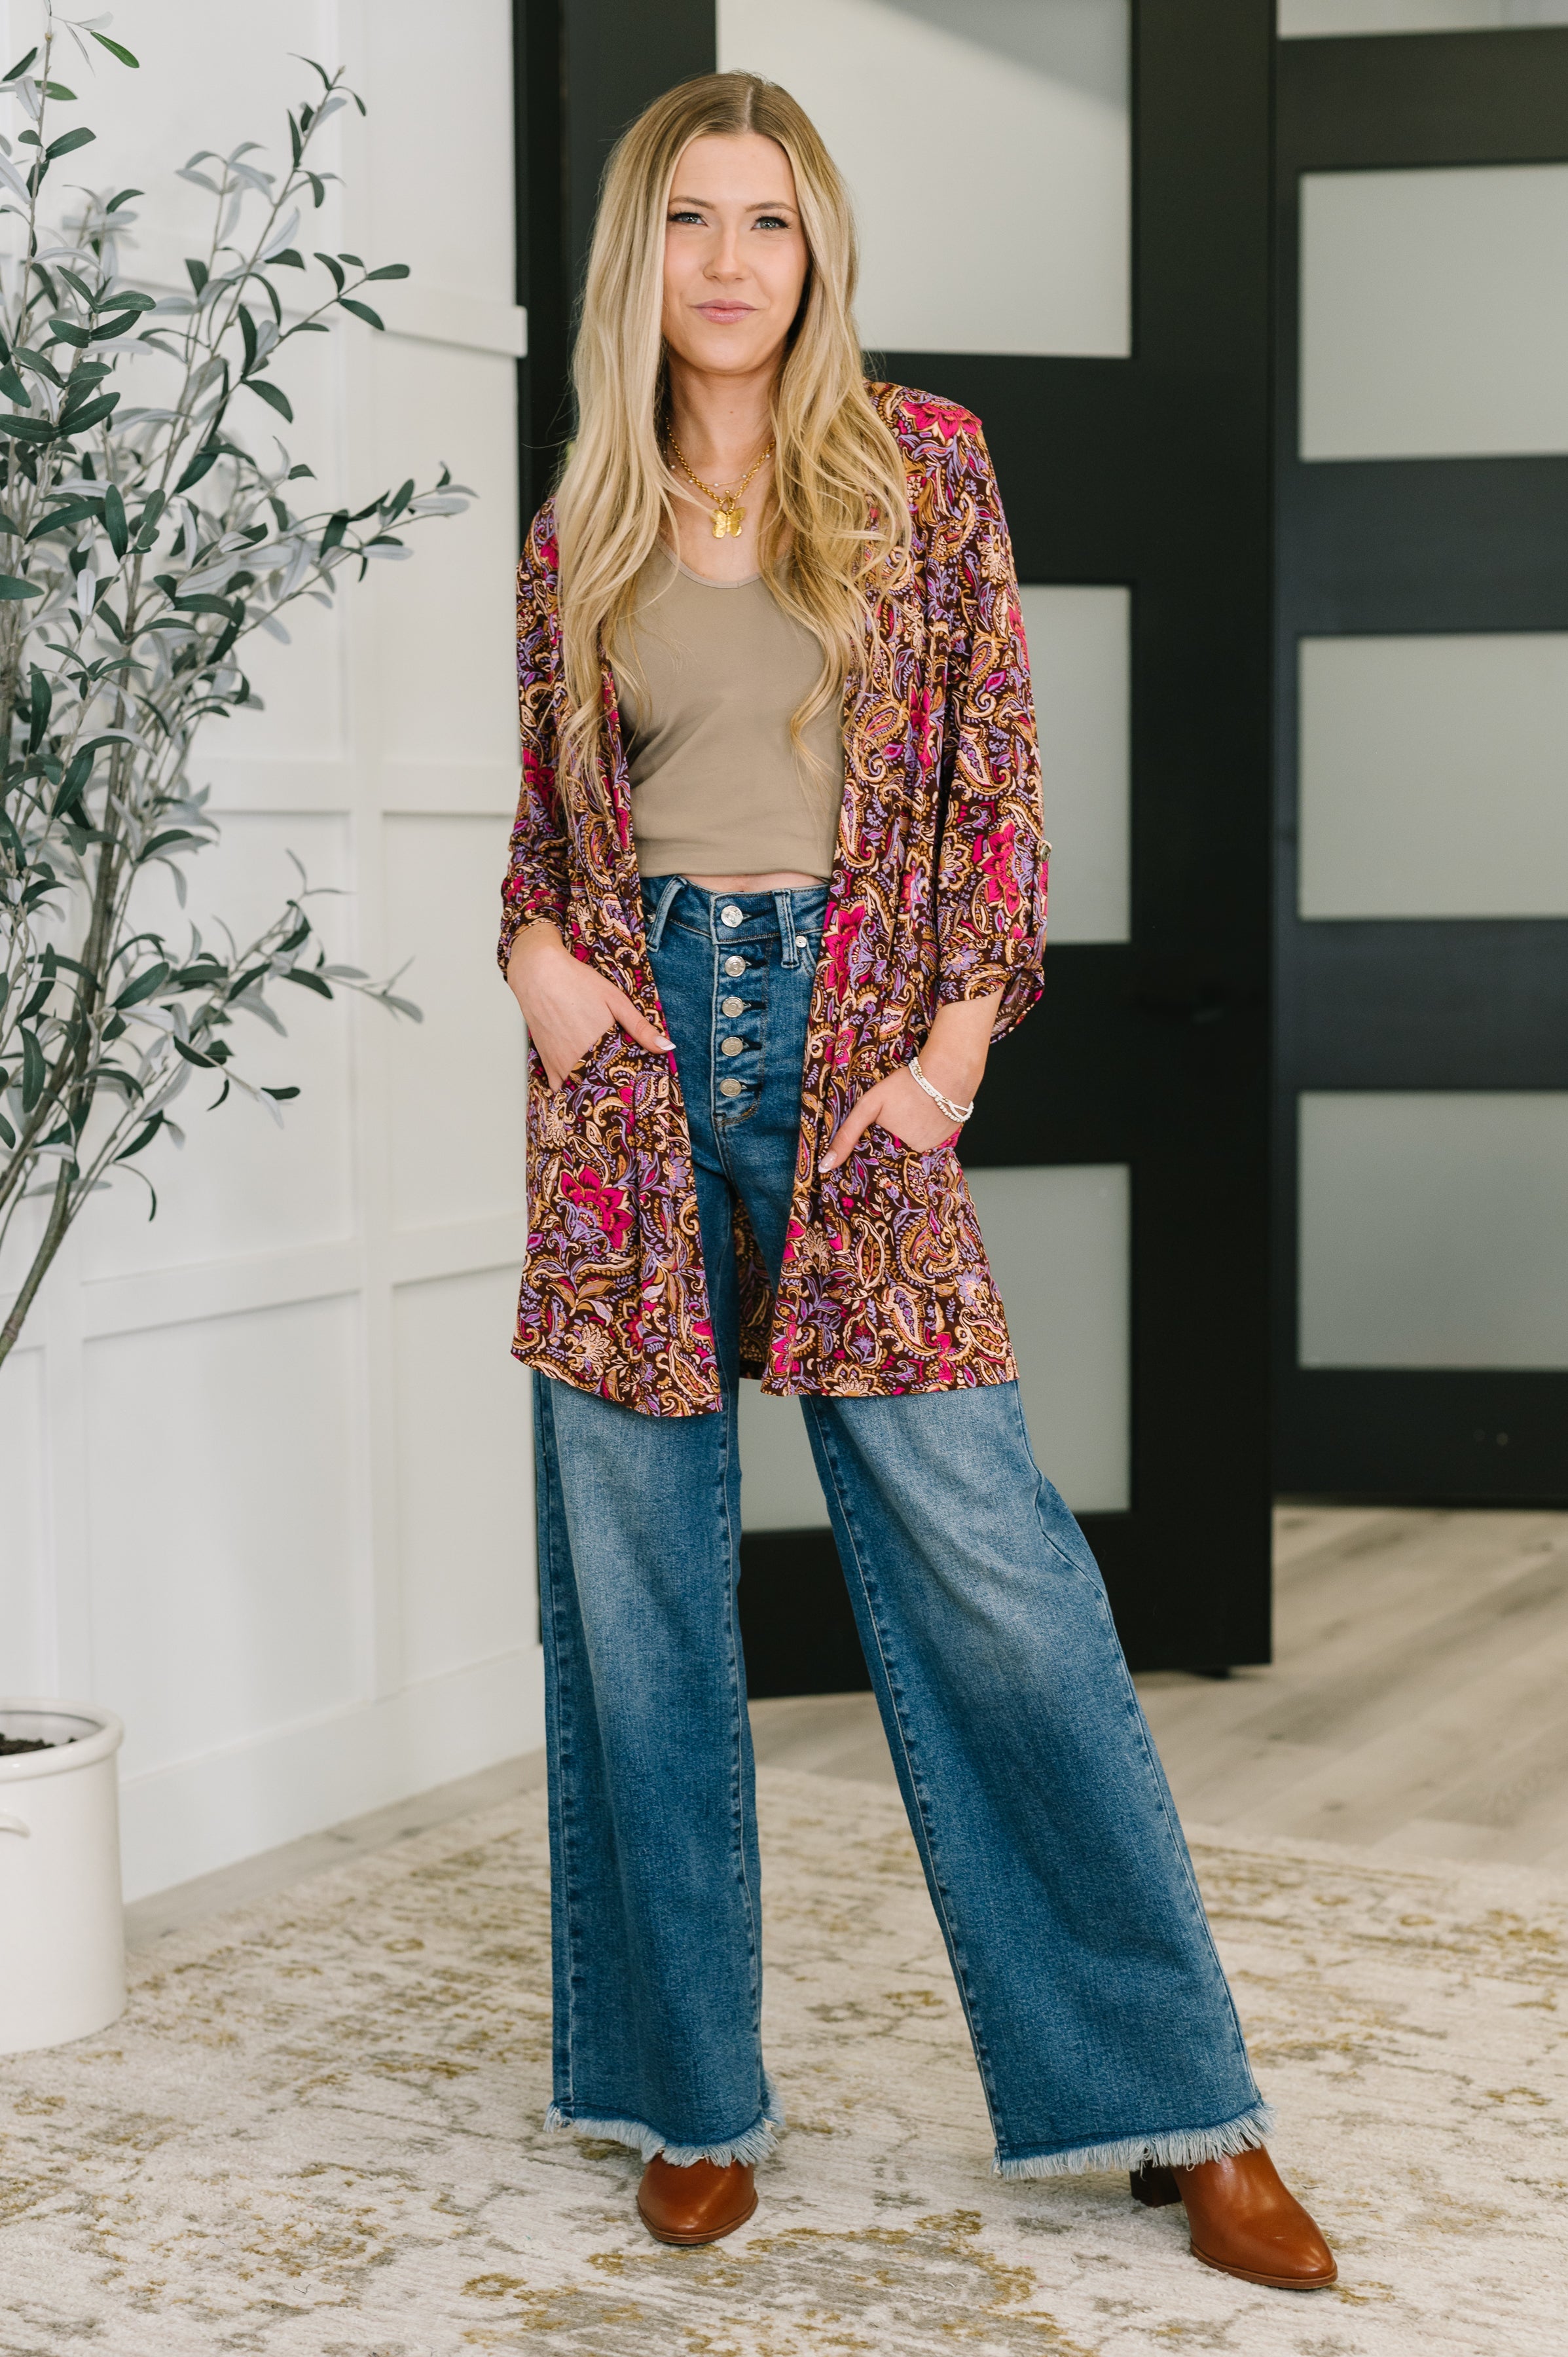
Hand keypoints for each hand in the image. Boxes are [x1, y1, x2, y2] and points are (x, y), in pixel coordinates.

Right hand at [507, 921, 672, 1089]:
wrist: (538, 973)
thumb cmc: (577, 982)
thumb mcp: (615, 1000)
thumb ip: (640, 1028)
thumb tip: (666, 1048)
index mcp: (603, 1047)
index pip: (624, 1078)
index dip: (634, 1083)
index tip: (641, 1086)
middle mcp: (581, 1060)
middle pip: (603, 1086)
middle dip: (614, 1088)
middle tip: (625, 1088)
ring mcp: (561, 1063)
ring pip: (582, 1088)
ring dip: (593, 1088)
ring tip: (605, 1086)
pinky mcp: (547, 1062)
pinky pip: (560, 1085)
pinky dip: (570, 1087)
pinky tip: (579, 1082)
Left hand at [820, 988, 1000, 1171]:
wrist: (947, 1075)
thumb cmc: (905, 1086)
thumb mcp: (869, 1106)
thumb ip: (847, 1134)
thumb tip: (825, 1166)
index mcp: (891, 1152)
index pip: (872, 1163)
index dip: (865, 1154)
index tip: (858, 1151)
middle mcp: (912, 1157)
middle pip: (892, 1156)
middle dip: (886, 1144)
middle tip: (888, 1122)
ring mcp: (931, 1150)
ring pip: (910, 1149)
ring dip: (905, 1138)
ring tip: (905, 1115)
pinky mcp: (946, 1141)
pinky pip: (927, 1142)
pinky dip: (922, 1132)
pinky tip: (920, 1116)